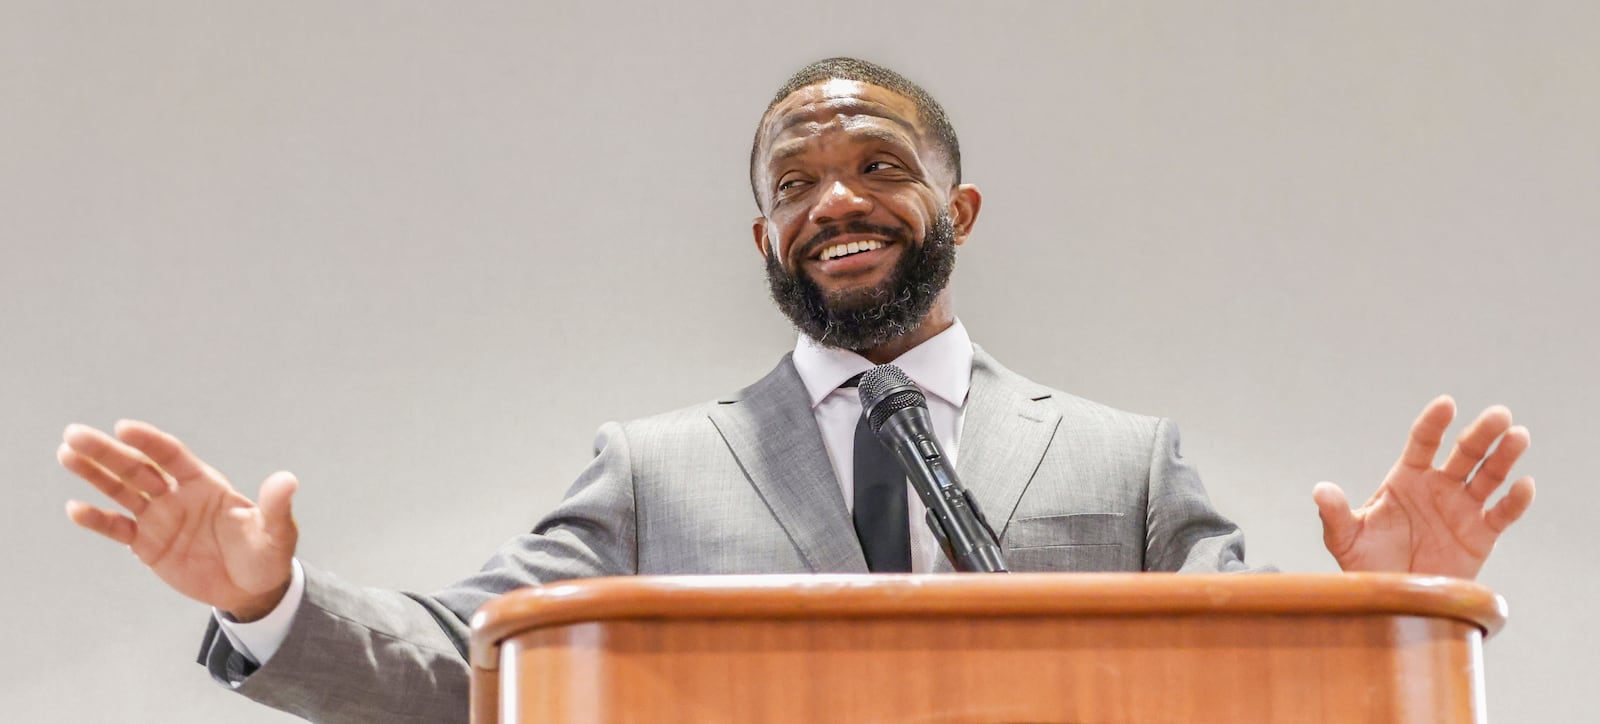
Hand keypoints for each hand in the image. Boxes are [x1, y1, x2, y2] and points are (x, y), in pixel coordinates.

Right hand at [59, 420, 298, 620]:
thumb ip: (275, 506)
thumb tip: (288, 479)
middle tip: (74, 434)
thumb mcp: (275, 531)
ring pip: (121, 491)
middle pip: (137, 468)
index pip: (172, 456)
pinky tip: (74, 509)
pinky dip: (97, 520)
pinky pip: (118, 529)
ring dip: (94, 474)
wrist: (251, 589)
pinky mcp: (147, 545)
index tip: (124, 427)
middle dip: (107, 452)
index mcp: (205, 484)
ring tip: (66, 454)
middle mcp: (176, 495)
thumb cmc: (266, 554)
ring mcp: (159, 519)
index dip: (149, 441)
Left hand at [1313, 396, 1535, 579]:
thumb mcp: (1345, 538)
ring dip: (1505, 456)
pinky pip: (1502, 514)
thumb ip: (1335, 513)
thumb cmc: (1366, 564)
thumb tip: (1320, 489)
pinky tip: (1524, 485)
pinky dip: (1515, 500)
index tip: (1446, 404)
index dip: (1434, 423)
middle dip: (1481, 434)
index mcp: (1406, 479)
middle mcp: (1438, 487)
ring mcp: (1462, 509)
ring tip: (1518, 436)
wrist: (1394, 600)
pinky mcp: (1481, 535)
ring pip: (1489, 476)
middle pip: (1463, 453)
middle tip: (1499, 414)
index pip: (1423, 443)